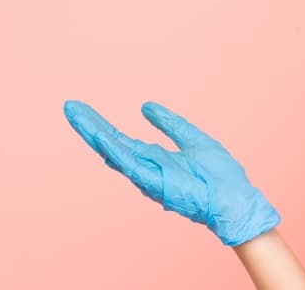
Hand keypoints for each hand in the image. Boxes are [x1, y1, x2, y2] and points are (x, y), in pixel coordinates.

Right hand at [62, 100, 280, 245]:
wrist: (234, 198)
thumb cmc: (218, 175)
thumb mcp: (191, 139)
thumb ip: (169, 123)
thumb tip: (145, 106)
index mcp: (154, 157)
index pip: (121, 139)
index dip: (101, 124)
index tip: (82, 108)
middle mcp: (146, 167)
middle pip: (111, 144)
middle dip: (90, 126)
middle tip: (70, 106)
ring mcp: (149, 176)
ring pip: (114, 153)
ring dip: (94, 134)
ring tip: (75, 115)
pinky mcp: (155, 183)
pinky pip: (131, 166)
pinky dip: (115, 152)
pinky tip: (101, 137)